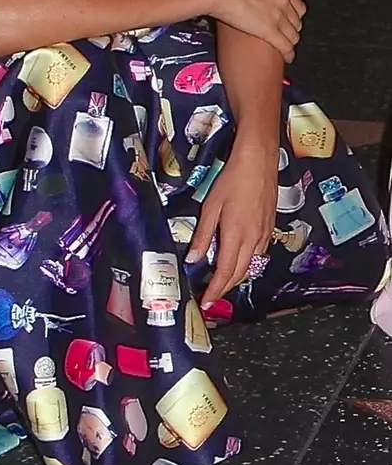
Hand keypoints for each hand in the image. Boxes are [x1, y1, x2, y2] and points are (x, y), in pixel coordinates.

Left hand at [185, 143, 277, 306]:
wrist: (258, 161)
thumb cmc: (231, 180)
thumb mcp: (211, 206)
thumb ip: (203, 235)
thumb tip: (194, 259)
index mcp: (236, 236)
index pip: (225, 273)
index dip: (215, 291)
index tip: (206, 303)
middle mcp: (254, 240)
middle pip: (239, 274)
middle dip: (225, 288)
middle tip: (210, 295)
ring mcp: (265, 235)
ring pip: (250, 265)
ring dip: (235, 276)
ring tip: (220, 280)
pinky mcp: (270, 228)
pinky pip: (258, 254)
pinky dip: (246, 262)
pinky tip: (237, 258)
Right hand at [207, 0, 305, 62]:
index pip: (299, 7)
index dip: (294, 17)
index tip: (289, 22)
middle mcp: (283, 1)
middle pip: (297, 23)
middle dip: (292, 31)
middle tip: (285, 36)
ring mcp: (277, 17)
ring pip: (293, 35)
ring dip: (290, 43)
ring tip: (285, 48)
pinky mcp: (268, 31)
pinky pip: (285, 46)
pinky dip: (288, 53)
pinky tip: (287, 57)